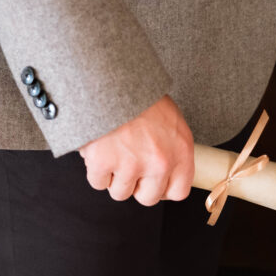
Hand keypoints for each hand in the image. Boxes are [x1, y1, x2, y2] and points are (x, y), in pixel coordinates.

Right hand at [78, 95, 193, 205]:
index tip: (154, 183)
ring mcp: (131, 165)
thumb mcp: (170, 119)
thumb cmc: (139, 95)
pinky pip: (98, 182)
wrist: (112, 77)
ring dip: (114, 177)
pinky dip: (95, 169)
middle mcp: (159, 162)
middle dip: (137, 186)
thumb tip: (165, 171)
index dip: (163, 190)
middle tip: (129, 166)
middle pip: (148, 197)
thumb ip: (171, 147)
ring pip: (120, 192)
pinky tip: (99, 149)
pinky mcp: (103, 163)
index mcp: (180, 150)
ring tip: (113, 152)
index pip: (178, 191)